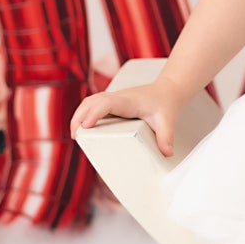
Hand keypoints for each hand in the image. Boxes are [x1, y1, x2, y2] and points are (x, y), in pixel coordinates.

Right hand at [69, 79, 189, 156]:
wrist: (168, 90)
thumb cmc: (166, 104)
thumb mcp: (167, 120)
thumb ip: (166, 136)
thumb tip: (167, 153)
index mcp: (128, 101)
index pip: (106, 103)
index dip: (95, 113)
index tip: (87, 126)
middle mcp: (118, 97)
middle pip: (91, 102)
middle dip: (79, 117)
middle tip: (76, 136)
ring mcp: (114, 98)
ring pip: (90, 101)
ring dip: (79, 115)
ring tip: (76, 134)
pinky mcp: (113, 101)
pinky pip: (93, 104)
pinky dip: (84, 113)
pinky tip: (83, 128)